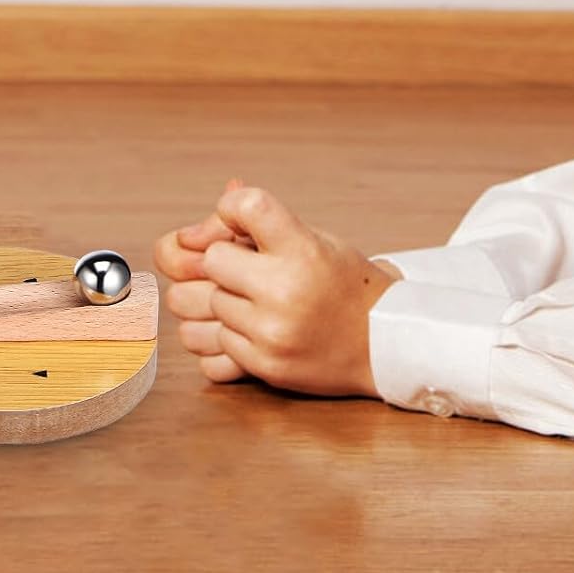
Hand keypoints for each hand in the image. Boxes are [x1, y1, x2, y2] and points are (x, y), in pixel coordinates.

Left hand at [152, 179, 401, 398]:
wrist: (386, 346)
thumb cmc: (343, 285)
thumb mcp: (314, 239)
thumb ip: (256, 223)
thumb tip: (187, 234)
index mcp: (303, 250)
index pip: (246, 206)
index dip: (231, 209)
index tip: (238, 222)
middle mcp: (285, 290)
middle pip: (210, 260)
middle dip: (223, 263)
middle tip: (246, 271)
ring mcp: (272, 333)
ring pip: (200, 304)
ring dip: (216, 302)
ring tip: (246, 303)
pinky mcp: (264, 367)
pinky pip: (205, 346)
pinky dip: (222, 338)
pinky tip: (248, 332)